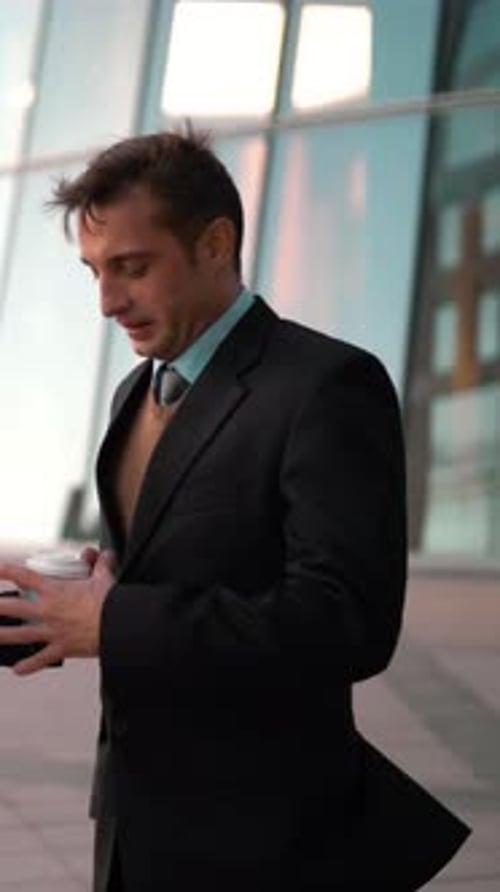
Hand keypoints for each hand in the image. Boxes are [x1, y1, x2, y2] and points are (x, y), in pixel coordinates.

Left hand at [0, 549, 115, 674]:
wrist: (119, 625)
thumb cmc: (110, 601)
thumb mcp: (104, 577)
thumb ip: (99, 563)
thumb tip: (100, 554)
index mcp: (55, 590)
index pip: (25, 576)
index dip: (8, 571)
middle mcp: (48, 610)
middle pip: (14, 607)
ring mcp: (52, 630)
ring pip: (20, 634)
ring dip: (2, 635)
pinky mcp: (61, 648)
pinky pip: (42, 659)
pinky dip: (29, 665)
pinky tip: (17, 669)